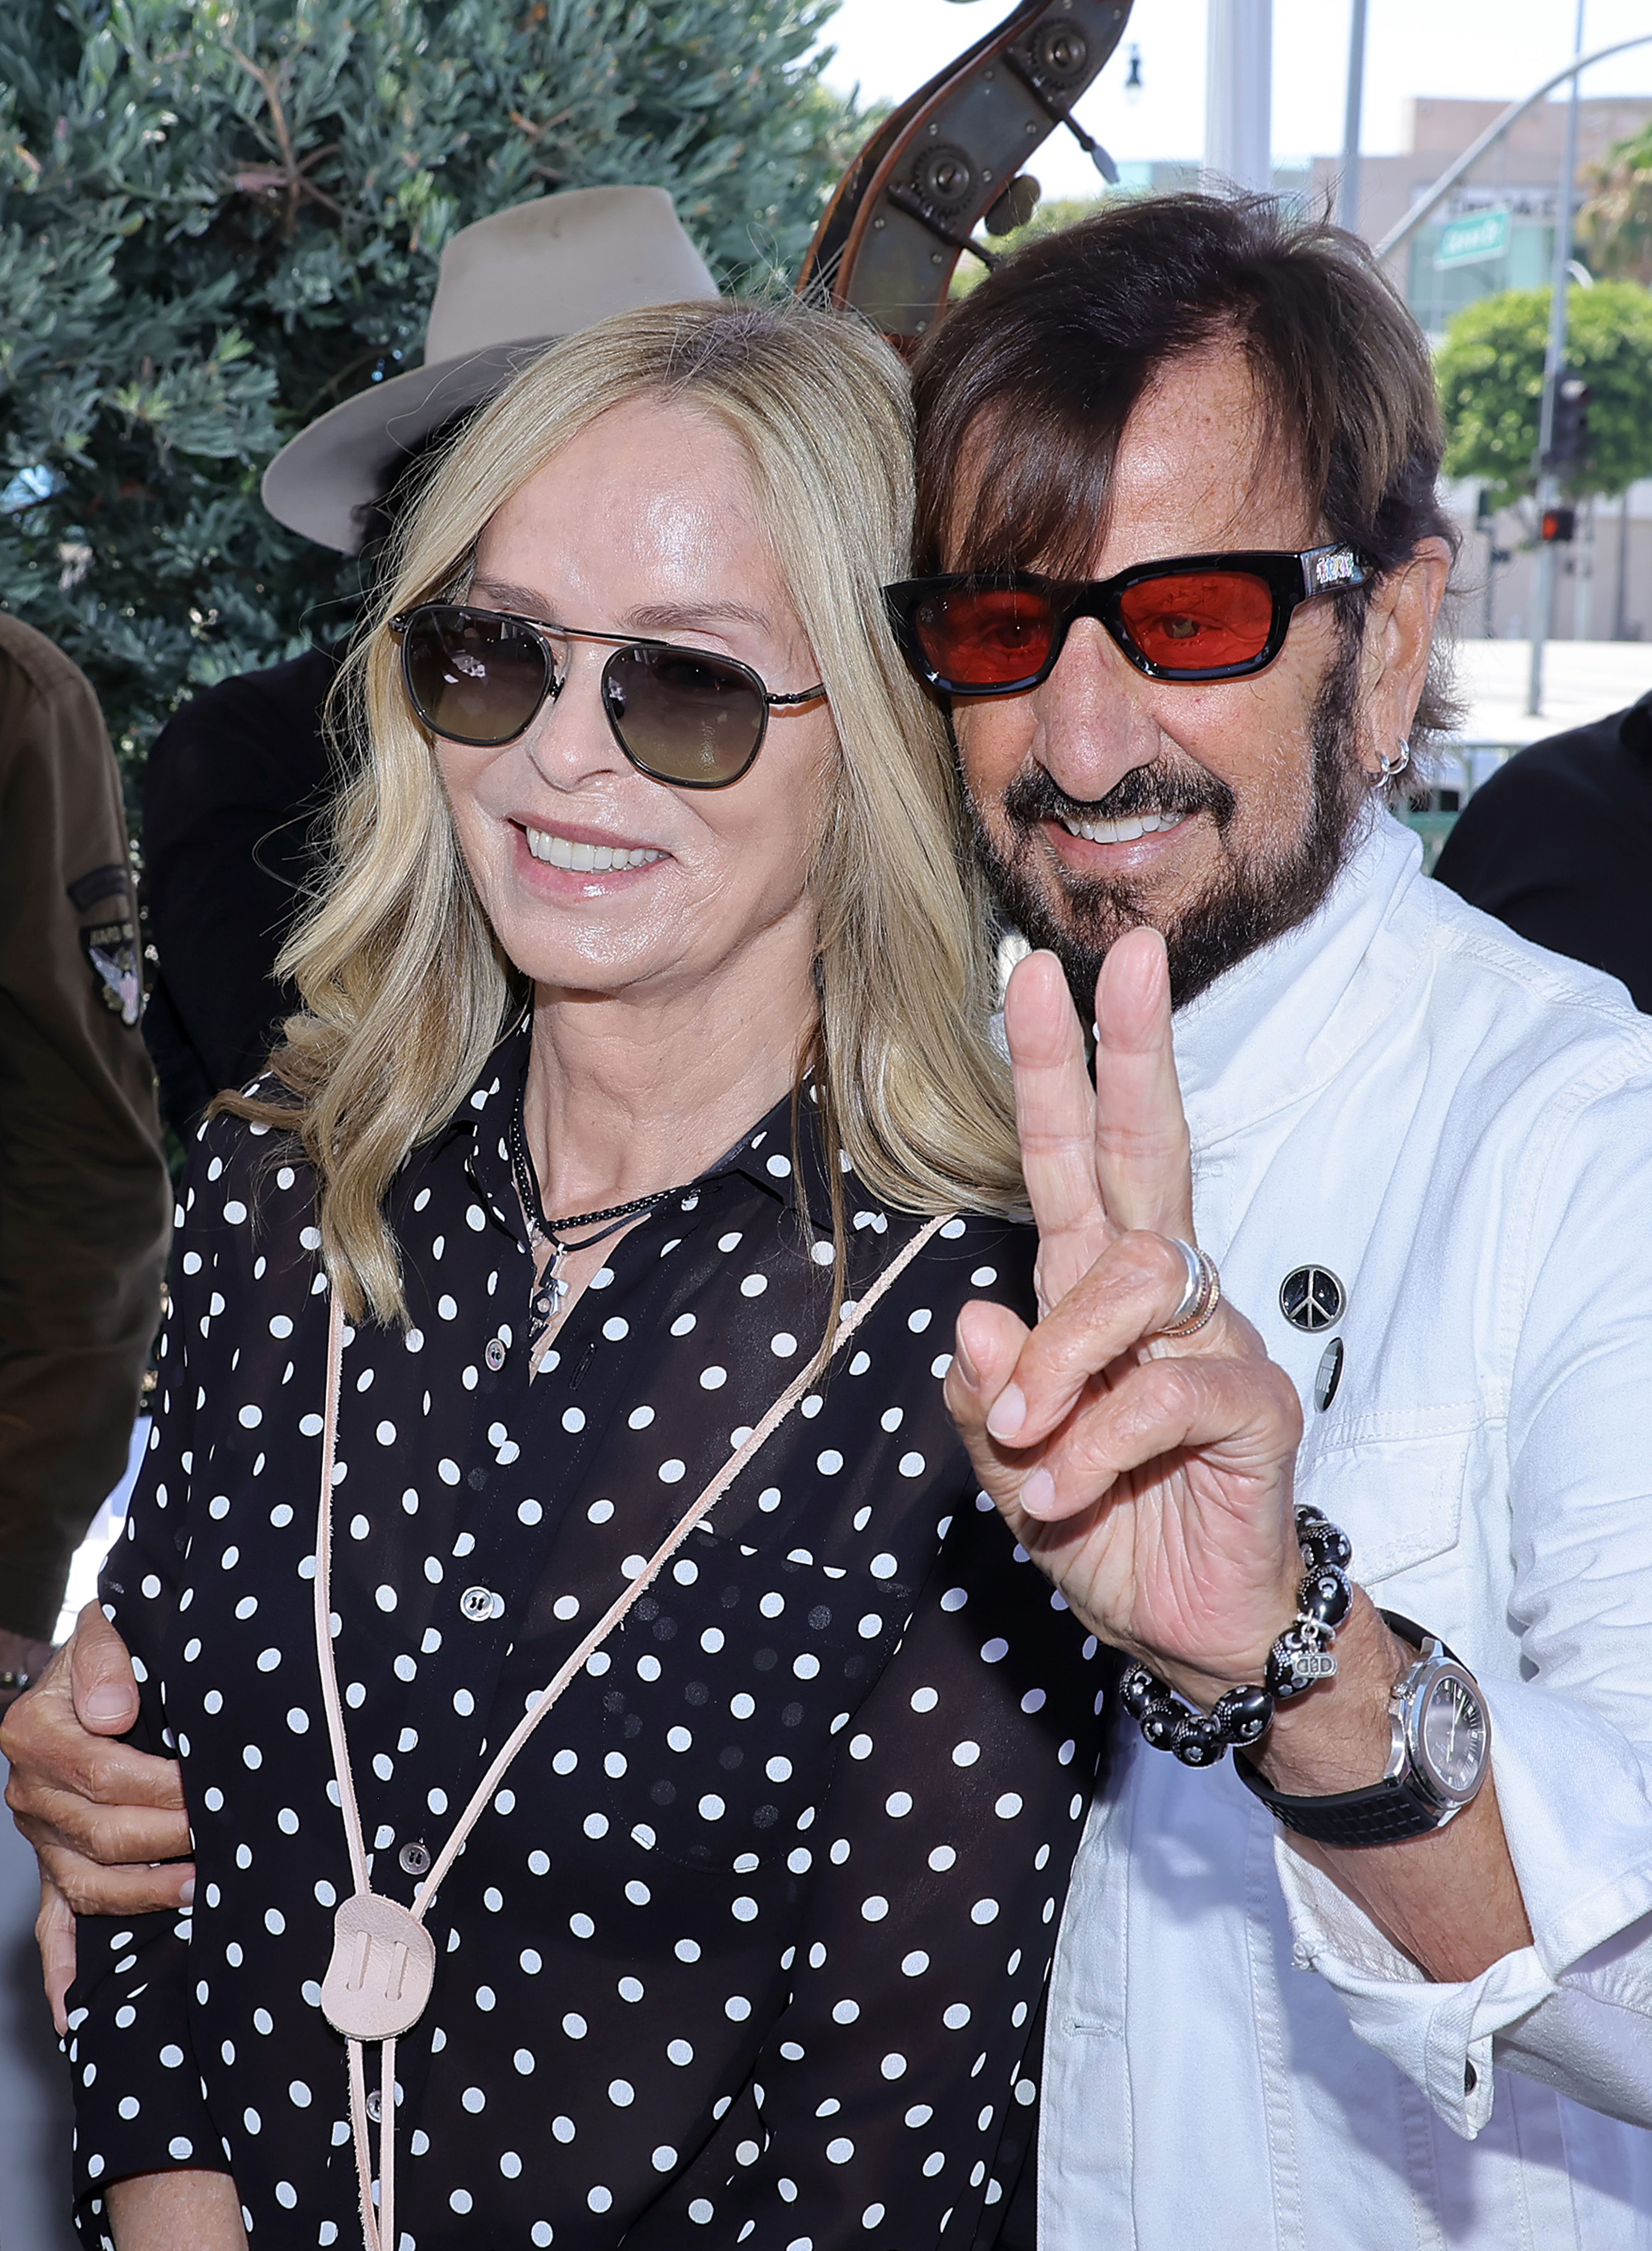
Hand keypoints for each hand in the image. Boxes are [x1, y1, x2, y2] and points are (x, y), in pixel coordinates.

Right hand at [2, 1602, 193, 1999]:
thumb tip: (114, 1712)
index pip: (104, 1776)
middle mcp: (29, 1791)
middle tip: (221, 1826)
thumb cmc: (107, 1654)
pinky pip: (52, 1925)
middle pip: (103, 1832)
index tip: (209, 1783)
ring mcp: (41, 1837)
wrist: (88, 1672)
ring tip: (199, 1884)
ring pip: (89, 1882)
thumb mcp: (104, 1631)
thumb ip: (104, 1660)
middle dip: (170, 1834)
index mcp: (35, 1734)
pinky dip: (62, 1970)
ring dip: (146, 1891)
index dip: (163, 1784)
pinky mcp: (53, 1866)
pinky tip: (75, 2010)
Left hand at [946, 935, 1304, 1704]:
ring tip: (1028, 1445)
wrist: (1187, 1627)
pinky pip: (1166, 1393)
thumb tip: (972, 1314)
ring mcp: (1216, 1341)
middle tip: (1119, 958)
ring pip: (1133, 1285)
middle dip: (1130, 1052)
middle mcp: (1163, 1296)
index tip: (1038, 973)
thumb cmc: (1103, 1525)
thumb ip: (988, 1395)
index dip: (1061, 1069)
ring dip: (1062, 1362)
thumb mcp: (1012, 1463)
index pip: (1079, 1160)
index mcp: (1097, 1292)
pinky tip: (1065, 1492)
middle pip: (1150, 1153)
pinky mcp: (1255, 1403)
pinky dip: (1099, 1443)